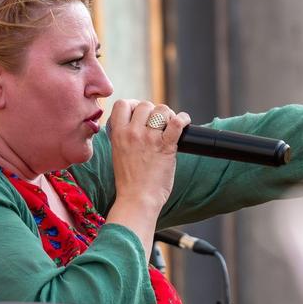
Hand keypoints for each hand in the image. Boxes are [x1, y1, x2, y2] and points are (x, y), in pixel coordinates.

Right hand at [105, 100, 190, 259]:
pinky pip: (177, 123)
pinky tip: (184, 122)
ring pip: (161, 110)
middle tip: (158, 124)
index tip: (139, 113)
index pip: (122, 104)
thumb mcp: (117, 153)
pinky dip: (183, 119)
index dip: (132, 105)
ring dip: (168, 116)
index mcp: (118, 134)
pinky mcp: (166, 147)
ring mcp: (149, 139)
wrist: (137, 199)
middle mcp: (133, 133)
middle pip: (145, 105)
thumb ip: (124, 136)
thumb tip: (136, 123)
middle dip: (153, 111)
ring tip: (169, 126)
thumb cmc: (129, 181)